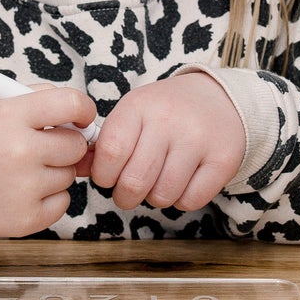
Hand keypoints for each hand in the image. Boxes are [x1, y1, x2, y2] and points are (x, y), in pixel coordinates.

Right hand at [0, 89, 96, 238]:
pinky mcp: (25, 218)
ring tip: (18, 172)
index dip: (83, 110)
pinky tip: (19, 192)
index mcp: (9, 115)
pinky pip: (62, 203)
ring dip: (52, 173)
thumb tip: (82, 117)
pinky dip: (47, 199)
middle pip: (75, 145)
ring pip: (69, 176)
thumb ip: (38, 101)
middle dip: (63, 145)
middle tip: (37, 148)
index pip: (70, 103)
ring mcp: (22, 187)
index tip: (80, 118)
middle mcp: (18, 151)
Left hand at [89, 73, 245, 212]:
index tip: (108, 176)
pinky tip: (182, 182)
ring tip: (158, 181)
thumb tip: (76, 170)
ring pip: (162, 196)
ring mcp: (198, 140)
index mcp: (139, 106)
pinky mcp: (223, 159)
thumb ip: (104, 143)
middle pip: (134, 182)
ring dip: (155, 198)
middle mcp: (169, 120)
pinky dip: (182, 200)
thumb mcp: (133, 114)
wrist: (220, 99)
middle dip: (125, 196)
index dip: (103, 175)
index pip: (111, 153)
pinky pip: (191, 200)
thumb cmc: (166, 112)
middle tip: (130, 190)